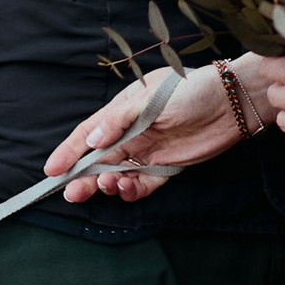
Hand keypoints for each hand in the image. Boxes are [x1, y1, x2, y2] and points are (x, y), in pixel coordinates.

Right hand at [46, 60, 263, 203]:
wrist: (232, 101)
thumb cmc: (191, 89)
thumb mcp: (150, 98)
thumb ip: (119, 120)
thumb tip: (91, 141)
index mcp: (124, 112)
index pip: (89, 133)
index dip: (68, 152)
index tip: (51, 171)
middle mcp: (133, 133)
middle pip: (100, 160)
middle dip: (84, 178)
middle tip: (72, 194)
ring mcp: (150, 151)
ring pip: (119, 175)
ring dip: (109, 185)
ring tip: (110, 187)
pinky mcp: (168, 166)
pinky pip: (144, 184)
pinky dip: (133, 191)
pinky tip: (127, 191)